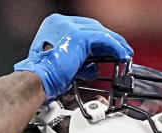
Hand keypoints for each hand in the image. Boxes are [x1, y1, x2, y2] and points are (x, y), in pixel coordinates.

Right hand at [14, 14, 131, 100]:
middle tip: (120, 50)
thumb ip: (78, 61)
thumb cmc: (42, 77)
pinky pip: (103, 40)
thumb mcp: (62, 65)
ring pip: (99, 32)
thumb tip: (92, 67)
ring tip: (124, 53)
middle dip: (108, 39)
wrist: (36, 80)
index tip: (106, 49)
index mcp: (53, 26)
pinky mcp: (79, 37)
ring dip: (114, 43)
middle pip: (92, 27)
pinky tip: (121, 55)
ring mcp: (69, 27)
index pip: (82, 28)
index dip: (96, 39)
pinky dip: (114, 47)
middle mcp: (60, 23)